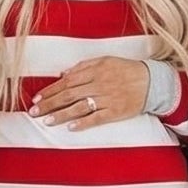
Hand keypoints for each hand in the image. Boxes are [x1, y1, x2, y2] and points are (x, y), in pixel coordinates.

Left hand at [31, 55, 148, 129]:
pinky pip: (97, 118)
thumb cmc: (127, 70)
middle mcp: (99, 84)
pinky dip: (84, 123)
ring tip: (47, 121)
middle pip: (69, 95)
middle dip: (50, 104)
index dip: (51, 90)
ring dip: (62, 114)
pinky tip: (71, 127)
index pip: (67, 81)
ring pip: (80, 107)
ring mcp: (108, 99)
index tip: (37, 99)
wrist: (153, 81)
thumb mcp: (106, 60)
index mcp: (95, 70)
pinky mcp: (116, 112)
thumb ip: (83, 66)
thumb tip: (63, 74)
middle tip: (35, 112)